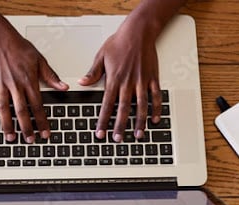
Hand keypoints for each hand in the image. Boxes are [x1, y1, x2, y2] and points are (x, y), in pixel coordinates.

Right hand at [0, 29, 68, 142]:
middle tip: (29, 140)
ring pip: (4, 108)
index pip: (37, 106)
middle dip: (26, 127)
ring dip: (7, 124)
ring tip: (10, 137)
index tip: (45, 133)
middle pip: (21, 110)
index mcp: (29, 81)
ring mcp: (0, 84)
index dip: (42, 121)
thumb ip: (51, 76)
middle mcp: (14, 84)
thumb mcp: (40, 60)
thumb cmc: (19, 47)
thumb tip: (64, 87)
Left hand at [78, 26, 161, 141]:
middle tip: (118, 139)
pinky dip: (156, 108)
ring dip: (139, 122)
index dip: (103, 121)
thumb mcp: (101, 56)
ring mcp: (142, 81)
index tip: (100, 133)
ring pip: (141, 106)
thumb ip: (93, 73)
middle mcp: (128, 82)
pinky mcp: (153, 78)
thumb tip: (82, 83)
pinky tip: (154, 119)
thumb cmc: (119, 42)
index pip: (106, 105)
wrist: (138, 31)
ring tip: (138, 135)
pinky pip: (155, 96)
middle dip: (120, 126)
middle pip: (123, 109)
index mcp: (114, 79)